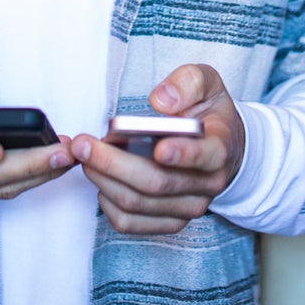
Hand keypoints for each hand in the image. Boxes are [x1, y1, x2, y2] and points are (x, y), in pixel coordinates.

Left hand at [70, 64, 244, 234]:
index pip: (206, 156)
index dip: (183, 154)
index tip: (158, 148)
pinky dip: (107, 202)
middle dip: (114, 164)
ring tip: (83, 155)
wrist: (220, 145)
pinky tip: (100, 178)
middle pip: (157, 183)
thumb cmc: (208, 112)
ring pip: (138, 204)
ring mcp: (189, 207)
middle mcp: (208, 184)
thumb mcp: (207, 83)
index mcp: (220, 147)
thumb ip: (188, 82)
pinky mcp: (169, 221)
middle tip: (83, 144)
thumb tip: (161, 101)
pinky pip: (130, 222)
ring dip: (103, 180)